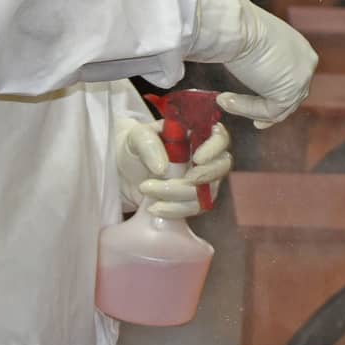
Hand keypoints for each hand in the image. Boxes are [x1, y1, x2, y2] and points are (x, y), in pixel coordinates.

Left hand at [115, 119, 231, 218]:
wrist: (123, 170)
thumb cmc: (135, 145)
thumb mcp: (137, 137)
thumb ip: (149, 145)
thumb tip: (163, 168)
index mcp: (197, 134)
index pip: (220, 138)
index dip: (214, 149)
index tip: (197, 159)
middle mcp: (205, 157)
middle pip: (221, 167)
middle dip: (203, 176)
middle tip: (179, 178)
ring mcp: (202, 180)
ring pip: (206, 192)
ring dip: (177, 194)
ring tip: (146, 189)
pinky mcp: (192, 200)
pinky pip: (194, 208)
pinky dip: (175, 210)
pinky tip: (154, 208)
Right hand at [187, 0, 317, 128]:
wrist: (237, 27)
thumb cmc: (240, 28)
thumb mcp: (256, 43)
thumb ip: (261, 61)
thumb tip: (250, 74)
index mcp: (300, 48)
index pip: (293, 78)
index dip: (277, 95)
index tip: (264, 109)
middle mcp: (306, 63)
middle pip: (291, 96)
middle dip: (272, 110)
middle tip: (257, 123)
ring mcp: (301, 79)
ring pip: (279, 107)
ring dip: (250, 109)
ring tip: (225, 101)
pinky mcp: (288, 94)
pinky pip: (268, 111)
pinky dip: (246, 108)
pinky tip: (226, 100)